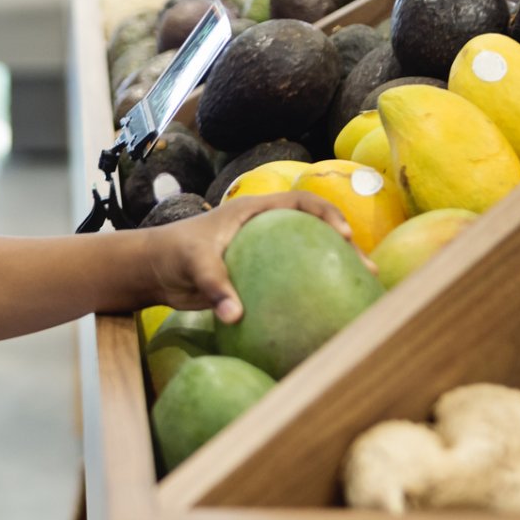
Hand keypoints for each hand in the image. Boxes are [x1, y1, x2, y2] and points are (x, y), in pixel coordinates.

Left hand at [145, 193, 364, 321]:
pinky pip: (290, 281)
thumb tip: (235, 316)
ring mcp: (262, 252)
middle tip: (366, 268)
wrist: (153, 271)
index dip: (327, 214)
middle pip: (314, 230)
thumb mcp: (194, 265)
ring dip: (333, 268)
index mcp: (253, 211)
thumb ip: (215, 287)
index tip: (343, 236)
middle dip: (344, 245)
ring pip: (307, 255)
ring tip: (361, 289)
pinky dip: (308, 292)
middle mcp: (263, 228)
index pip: (301, 202)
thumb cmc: (172, 254)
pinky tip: (325, 311)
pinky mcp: (257, 276)